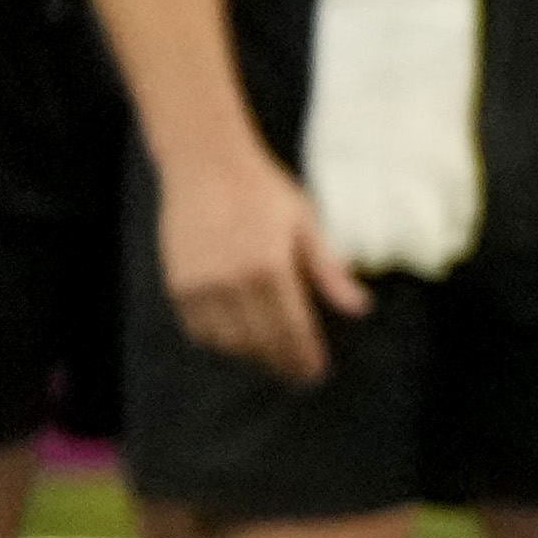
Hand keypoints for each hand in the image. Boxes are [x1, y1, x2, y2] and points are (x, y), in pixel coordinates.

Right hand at [156, 139, 364, 384]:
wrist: (204, 163)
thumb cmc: (262, 190)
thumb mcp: (306, 224)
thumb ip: (329, 271)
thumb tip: (360, 308)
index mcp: (270, 267)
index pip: (292, 329)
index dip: (305, 356)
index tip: (316, 374)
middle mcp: (232, 281)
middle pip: (260, 342)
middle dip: (282, 363)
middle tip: (299, 375)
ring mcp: (200, 284)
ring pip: (228, 342)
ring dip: (252, 356)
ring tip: (272, 358)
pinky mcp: (177, 284)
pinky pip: (198, 330)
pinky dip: (219, 342)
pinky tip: (238, 341)